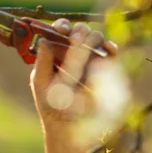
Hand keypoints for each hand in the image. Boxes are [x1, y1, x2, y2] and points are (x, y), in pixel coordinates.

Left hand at [30, 19, 119, 134]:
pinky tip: (107, 49)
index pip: (59, 32)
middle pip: (79, 31)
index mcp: (55, 54)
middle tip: (75, 36)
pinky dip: (110, 48)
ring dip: (93, 37)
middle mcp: (73, 53)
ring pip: (95, 38)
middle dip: (78, 30)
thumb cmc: (50, 104)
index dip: (61, 26)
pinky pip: (110, 53)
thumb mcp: (41, 83)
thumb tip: (44, 40)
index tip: (62, 29)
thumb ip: (42, 62)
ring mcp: (90, 60)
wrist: (69, 126)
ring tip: (88, 44)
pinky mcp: (104, 70)